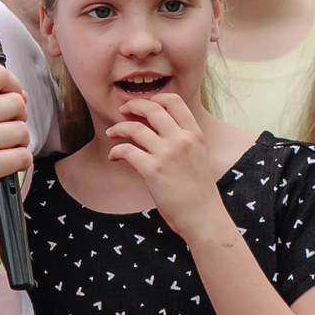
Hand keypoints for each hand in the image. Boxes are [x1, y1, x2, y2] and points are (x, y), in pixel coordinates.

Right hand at [0, 63, 29, 227]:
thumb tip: (21, 96)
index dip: (13, 85)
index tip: (10, 100)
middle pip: (16, 102)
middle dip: (19, 118)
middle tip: (5, 132)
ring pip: (22, 130)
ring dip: (20, 143)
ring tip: (3, 151)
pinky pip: (22, 156)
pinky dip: (20, 162)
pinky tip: (6, 166)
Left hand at [106, 95, 232, 247]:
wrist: (203, 216)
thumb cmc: (199, 191)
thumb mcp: (198, 156)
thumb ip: (183, 140)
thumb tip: (160, 129)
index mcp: (194, 134)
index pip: (174, 101)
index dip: (154, 98)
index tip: (143, 105)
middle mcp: (181, 140)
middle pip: (151, 109)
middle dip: (132, 106)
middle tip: (122, 111)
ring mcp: (167, 154)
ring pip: (134, 128)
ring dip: (118, 128)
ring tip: (111, 134)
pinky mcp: (152, 170)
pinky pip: (126, 151)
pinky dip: (115, 151)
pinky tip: (114, 157)